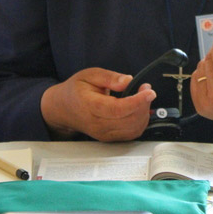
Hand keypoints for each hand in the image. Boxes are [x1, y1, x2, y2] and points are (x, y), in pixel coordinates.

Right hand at [40, 67, 156, 141]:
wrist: (63, 109)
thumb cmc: (76, 90)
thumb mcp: (89, 75)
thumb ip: (110, 77)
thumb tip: (128, 81)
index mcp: (90, 106)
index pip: (118, 109)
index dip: (137, 101)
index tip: (149, 92)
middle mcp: (97, 124)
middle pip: (129, 120)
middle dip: (144, 104)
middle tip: (146, 89)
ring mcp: (103, 134)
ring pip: (133, 129)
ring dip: (144, 113)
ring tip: (143, 97)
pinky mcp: (109, 138)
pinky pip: (131, 133)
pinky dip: (140, 121)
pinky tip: (139, 108)